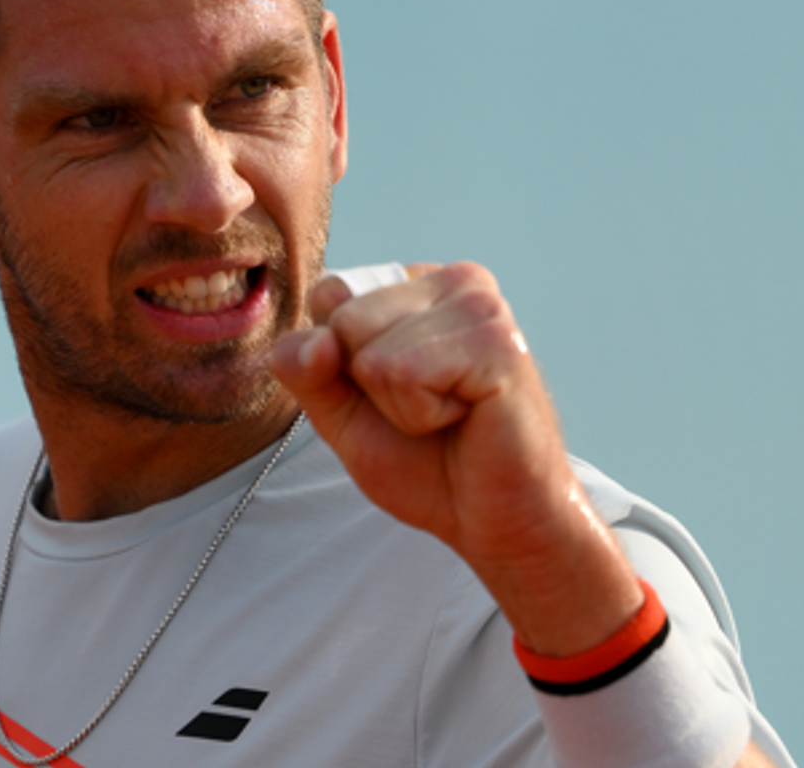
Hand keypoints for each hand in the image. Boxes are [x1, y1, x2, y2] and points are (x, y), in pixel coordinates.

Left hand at [269, 261, 641, 655]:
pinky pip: (405, 372)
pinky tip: (467, 417)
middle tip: (429, 410)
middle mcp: (453, 282)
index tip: (398, 391)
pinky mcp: (497, 341)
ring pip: (371, 349)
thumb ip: (306, 370)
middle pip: (345, 318)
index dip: (341, 363)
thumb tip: (314, 339)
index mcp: (419, 285)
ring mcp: (480, 306)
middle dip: (369, 384)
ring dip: (399, 404)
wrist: (493, 521)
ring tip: (451, 414)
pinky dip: (421, 414)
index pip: (330, 295)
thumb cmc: (428, 465)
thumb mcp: (342, 415)